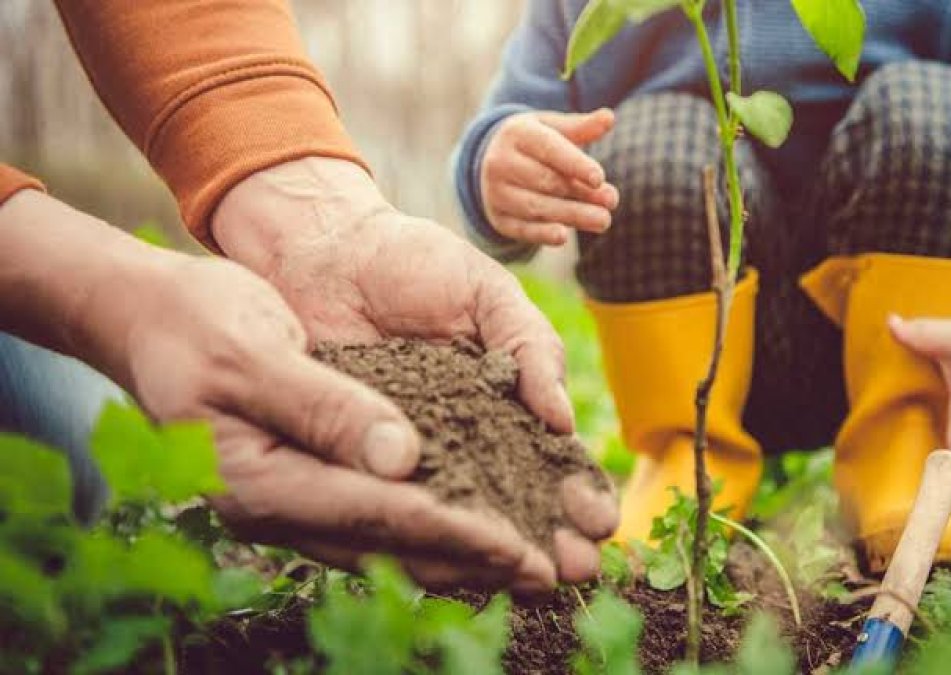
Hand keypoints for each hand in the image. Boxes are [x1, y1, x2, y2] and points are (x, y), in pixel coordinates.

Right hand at [101, 252, 560, 592]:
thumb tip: (402, 459)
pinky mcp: (309, 480)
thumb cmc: (195, 324)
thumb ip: (324, 407)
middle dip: (473, 561)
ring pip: (390, 539)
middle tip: (547, 575)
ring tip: (528, 566)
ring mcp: (293, 500)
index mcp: (259, 482)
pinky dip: (433, 524)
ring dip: (462, 554)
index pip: (374, 514)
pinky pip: (380, 515)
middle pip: (391, 544)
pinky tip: (478, 527)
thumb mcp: (254, 353)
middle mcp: (279, 507)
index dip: (452, 531)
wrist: (150, 318)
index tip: (518, 546)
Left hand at [212, 157, 618, 581]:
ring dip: (494, 553)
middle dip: (549, 539)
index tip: (601, 521)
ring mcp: (409, 456)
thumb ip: (531, 347)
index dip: (576, 493)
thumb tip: (565, 422)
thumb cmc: (414, 262)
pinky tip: (447, 564)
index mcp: (504, 401)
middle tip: (575, 570)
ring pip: (458, 518)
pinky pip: (389, 506)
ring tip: (528, 581)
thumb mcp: (486, 293)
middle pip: (513, 505)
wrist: (325, 249)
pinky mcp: (355, 463)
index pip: (549, 461)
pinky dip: (417, 536)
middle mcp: (461, 440)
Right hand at [480, 109, 619, 244]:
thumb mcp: (552, 129)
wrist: (493, 162)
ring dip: (571, 215)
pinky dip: (542, 234)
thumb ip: (581, 127)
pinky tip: (563, 237)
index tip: (599, 178)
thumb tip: (609, 117)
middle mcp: (501, 162)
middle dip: (581, 193)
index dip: (575, 164)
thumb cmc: (534, 143)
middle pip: (546, 181)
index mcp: (517, 134)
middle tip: (612, 202)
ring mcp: (496, 192)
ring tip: (603, 221)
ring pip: (536, 206)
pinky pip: (521, 229)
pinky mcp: (499, 218)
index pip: (549, 149)